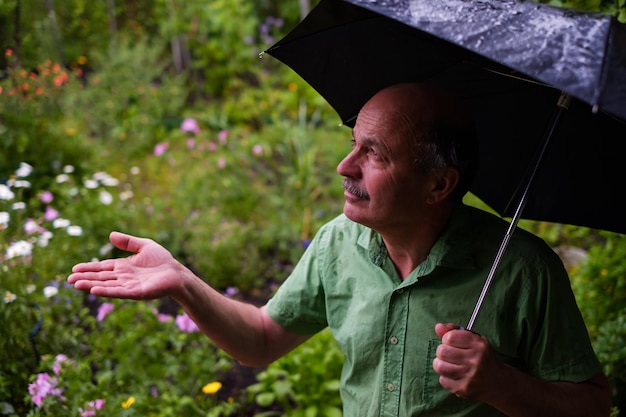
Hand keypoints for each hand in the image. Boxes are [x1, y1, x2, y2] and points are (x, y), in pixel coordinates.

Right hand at [67, 231, 183, 299]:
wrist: (177, 273)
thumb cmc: (163, 260)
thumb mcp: (144, 246)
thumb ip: (128, 242)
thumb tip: (110, 235)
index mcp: (123, 267)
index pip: (102, 268)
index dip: (89, 268)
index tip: (74, 269)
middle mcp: (123, 277)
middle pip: (101, 278)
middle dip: (85, 278)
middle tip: (69, 279)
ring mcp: (129, 286)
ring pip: (107, 286)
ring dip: (92, 285)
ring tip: (77, 285)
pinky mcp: (137, 293)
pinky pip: (119, 292)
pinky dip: (107, 291)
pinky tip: (95, 290)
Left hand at [432, 323, 503, 400]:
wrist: (498, 382)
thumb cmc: (481, 357)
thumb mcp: (473, 340)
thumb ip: (454, 331)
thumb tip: (438, 326)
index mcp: (479, 345)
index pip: (450, 337)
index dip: (447, 339)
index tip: (451, 342)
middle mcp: (476, 360)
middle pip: (442, 351)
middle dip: (442, 351)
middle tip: (449, 354)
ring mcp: (470, 376)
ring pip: (439, 366)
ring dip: (440, 364)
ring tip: (448, 364)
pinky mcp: (464, 389)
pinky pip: (442, 380)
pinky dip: (445, 378)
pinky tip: (454, 376)